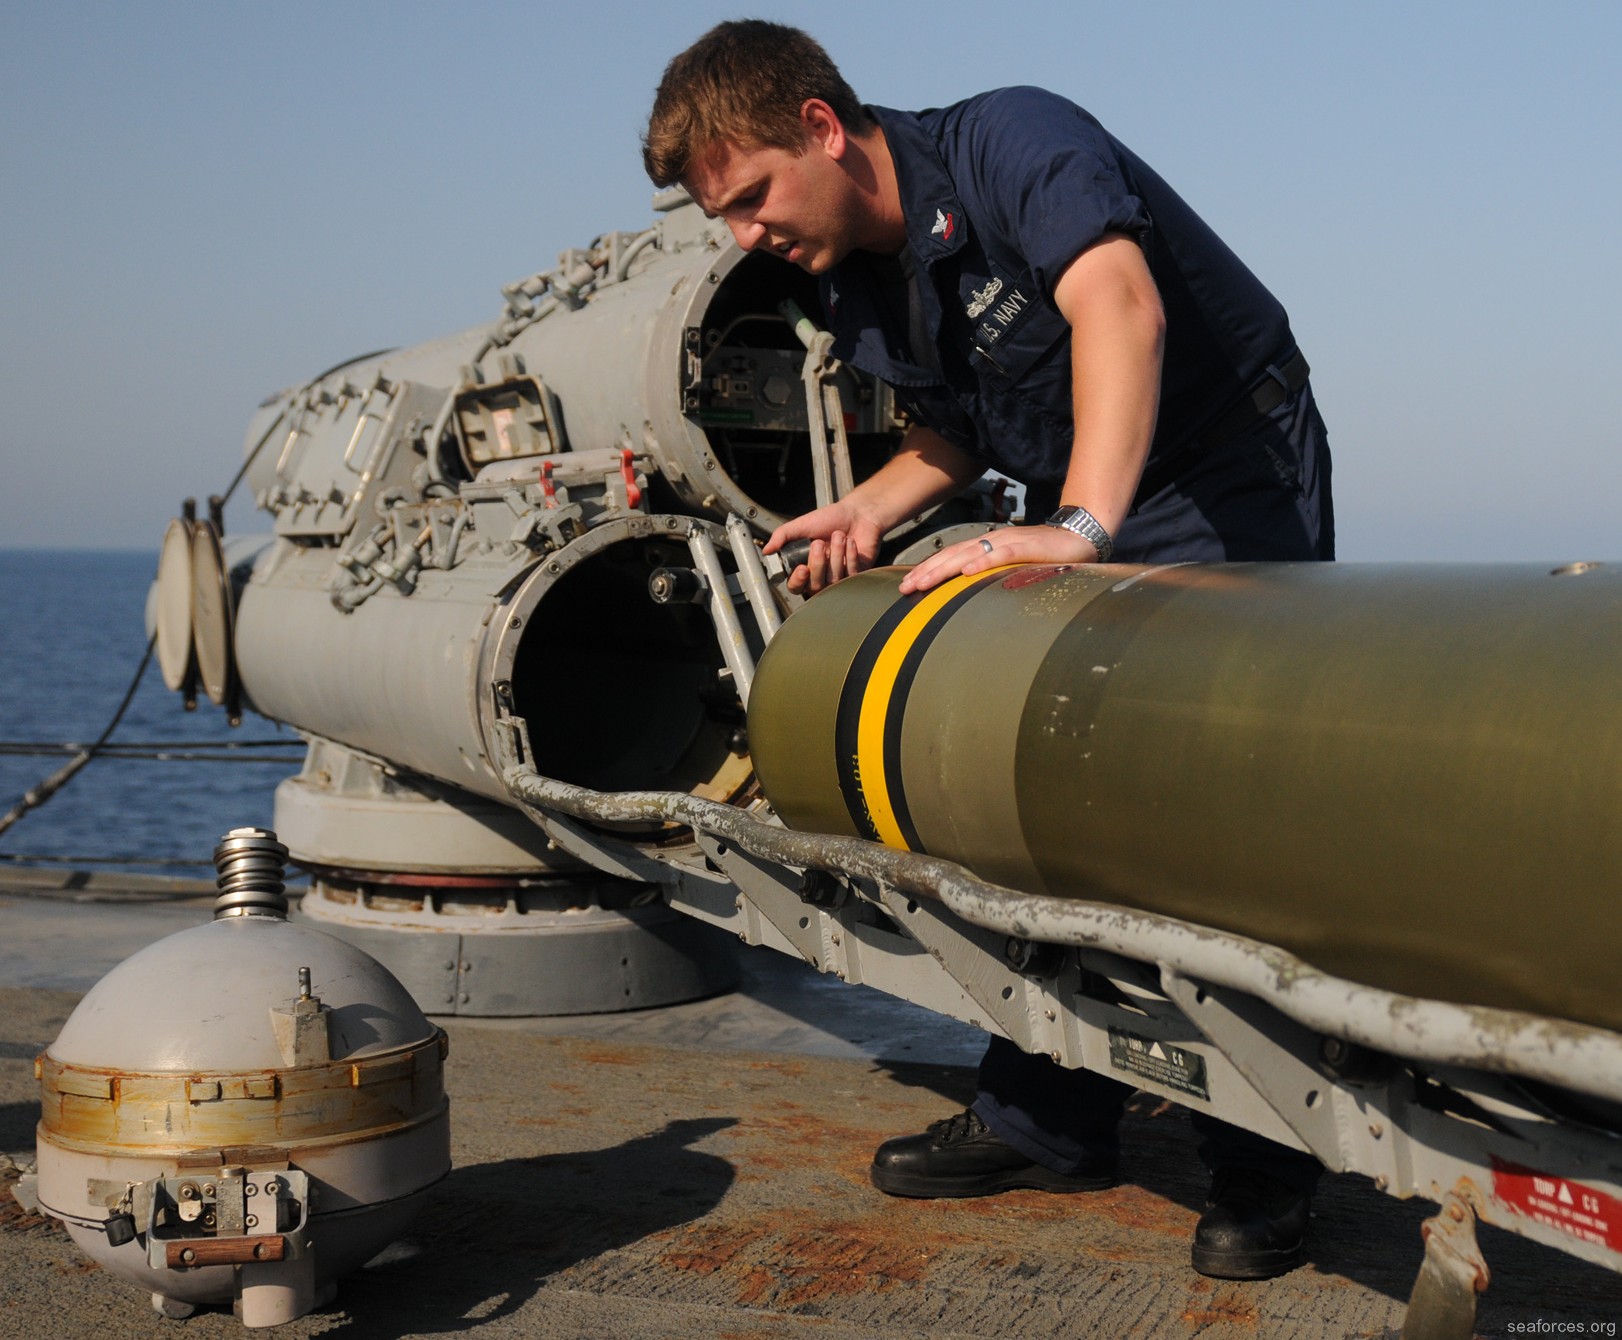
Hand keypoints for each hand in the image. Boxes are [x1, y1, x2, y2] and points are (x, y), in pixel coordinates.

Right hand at [765, 501, 883, 595]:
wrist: (858, 513)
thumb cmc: (829, 519)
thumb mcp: (801, 525)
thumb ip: (782, 536)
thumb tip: (765, 551)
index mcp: (805, 566)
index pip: (796, 586)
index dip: (798, 581)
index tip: (802, 568)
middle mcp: (821, 576)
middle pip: (815, 586)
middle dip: (818, 564)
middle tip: (819, 543)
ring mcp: (840, 578)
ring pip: (834, 581)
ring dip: (835, 555)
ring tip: (839, 536)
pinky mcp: (857, 575)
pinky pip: (851, 575)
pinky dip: (850, 556)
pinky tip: (851, 542)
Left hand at [897, 526, 1098, 594]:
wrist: (1080, 536)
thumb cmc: (1047, 556)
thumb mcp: (1014, 568)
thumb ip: (994, 578)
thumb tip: (970, 598)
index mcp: (987, 547)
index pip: (951, 558)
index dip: (928, 570)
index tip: (906, 586)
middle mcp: (993, 542)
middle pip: (952, 555)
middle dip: (926, 571)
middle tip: (904, 588)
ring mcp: (1009, 543)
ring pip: (969, 553)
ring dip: (944, 568)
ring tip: (923, 582)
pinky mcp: (1028, 547)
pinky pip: (1002, 554)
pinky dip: (983, 561)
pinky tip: (968, 571)